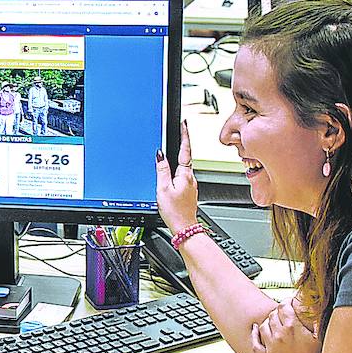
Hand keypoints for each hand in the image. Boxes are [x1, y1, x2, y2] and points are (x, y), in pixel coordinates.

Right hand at [155, 119, 198, 233]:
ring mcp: (191, 185)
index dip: (184, 135)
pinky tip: (170, 176)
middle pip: (185, 158)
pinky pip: (182, 177)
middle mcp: (191, 178)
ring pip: (183, 168)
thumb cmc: (175, 212)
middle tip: (177, 132)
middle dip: (180, 145)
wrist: (184, 228)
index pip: (185, 150)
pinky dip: (176, 172)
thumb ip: (162, 171)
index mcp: (185, 175)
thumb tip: (160, 155)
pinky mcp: (188, 192)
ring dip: (177, 160)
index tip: (184, 124)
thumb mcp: (163, 189)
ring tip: (169, 155)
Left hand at [250, 300, 319, 352]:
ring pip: (263, 326)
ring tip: (273, 322)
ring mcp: (271, 345)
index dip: (286, 303)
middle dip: (278, 312)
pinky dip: (253, 334)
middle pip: (273, 315)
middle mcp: (279, 334)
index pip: (284, 307)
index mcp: (293, 327)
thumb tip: (315, 310)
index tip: (288, 302)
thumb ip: (315, 322)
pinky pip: (255, 343)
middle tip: (283, 314)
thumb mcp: (319, 338)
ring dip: (268, 322)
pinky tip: (254, 329)